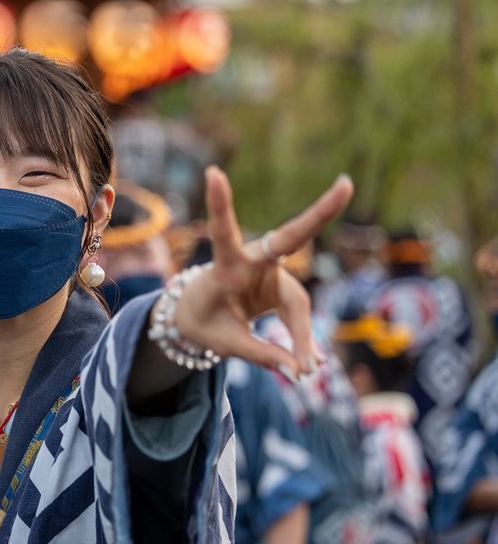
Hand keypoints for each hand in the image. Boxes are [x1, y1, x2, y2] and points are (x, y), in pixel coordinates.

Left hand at [171, 168, 353, 378]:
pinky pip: (298, 315)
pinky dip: (302, 340)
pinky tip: (309, 364)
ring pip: (298, 304)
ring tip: (306, 370)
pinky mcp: (283, 287)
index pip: (222, 233)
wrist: (197, 315)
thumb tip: (300, 371)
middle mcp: (252, 261)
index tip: (213, 172)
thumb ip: (260, 353)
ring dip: (302, 336)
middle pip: (290, 239)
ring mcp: (271, 272)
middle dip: (320, 212)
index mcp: (224, 266)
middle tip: (346, 184)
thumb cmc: (202, 321)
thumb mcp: (223, 342)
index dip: (221, 205)